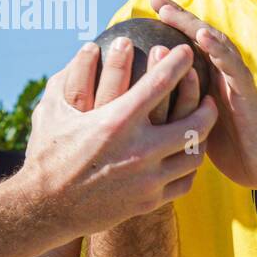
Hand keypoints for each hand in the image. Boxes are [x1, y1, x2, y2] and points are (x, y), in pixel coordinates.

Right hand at [21, 39, 216, 236]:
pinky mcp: (149, 201)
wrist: (46, 208)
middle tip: (209, 98)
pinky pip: (184, 182)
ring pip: (194, 155)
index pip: (160, 84)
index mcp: (116, 122)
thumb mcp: (53, 111)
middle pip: (194, 124)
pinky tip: (184, 157)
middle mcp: (138, 151)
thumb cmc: (47, 154)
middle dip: (207, 107)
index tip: (187, 52)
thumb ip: (72, 77)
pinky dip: (188, 167)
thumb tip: (86, 48)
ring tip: (201, 128)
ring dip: (201, 139)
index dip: (178, 63)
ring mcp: (147, 179)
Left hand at [151, 0, 256, 192]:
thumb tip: (144, 110)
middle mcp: (222, 74)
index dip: (169, 27)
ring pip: (213, 45)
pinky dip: (217, 49)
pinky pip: (231, 67)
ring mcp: (235, 80)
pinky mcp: (246, 92)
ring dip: (191, 25)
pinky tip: (202, 36)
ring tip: (169, 10)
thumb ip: (179, 110)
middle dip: (177, 15)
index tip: (145, 8)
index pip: (187, 46)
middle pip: (198, 37)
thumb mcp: (197, 126)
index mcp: (209, 80)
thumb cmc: (235, 149)